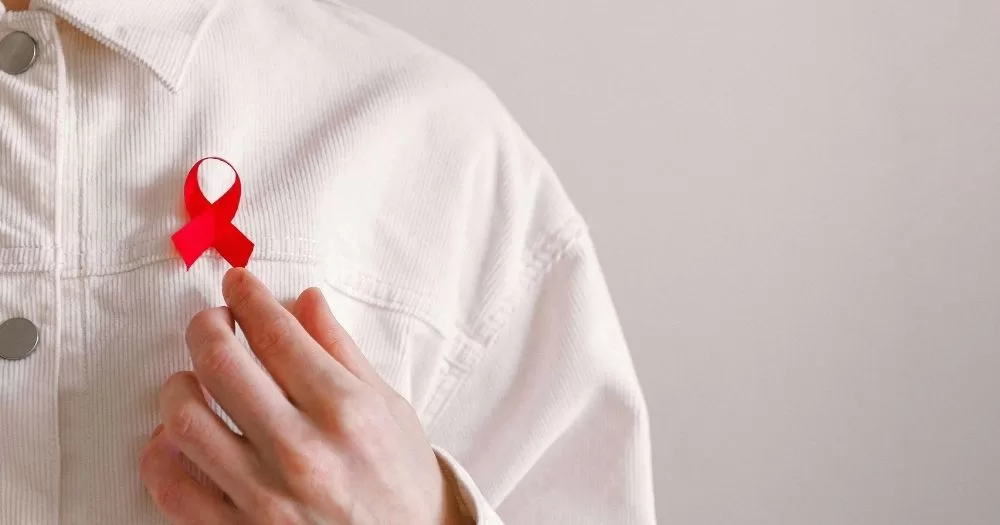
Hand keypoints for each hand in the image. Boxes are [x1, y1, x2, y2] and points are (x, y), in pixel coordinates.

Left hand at [140, 268, 466, 524]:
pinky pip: (173, 487)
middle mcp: (302, 450)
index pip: (276, 332)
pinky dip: (163, 455)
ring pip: (185, 419)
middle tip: (214, 322)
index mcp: (344, 410)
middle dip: (207, 326)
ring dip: (181, 387)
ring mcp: (266, 496)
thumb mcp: (389, 407)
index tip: (238, 284)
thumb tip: (304, 300)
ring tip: (196, 383)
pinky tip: (179, 437)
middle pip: (221, 362)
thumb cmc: (403, 481)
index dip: (248, 296)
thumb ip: (341, 351)